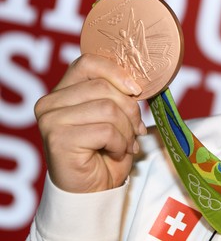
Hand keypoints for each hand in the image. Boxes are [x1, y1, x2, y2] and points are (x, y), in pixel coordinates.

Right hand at [34, 53, 146, 192]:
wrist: (94, 190)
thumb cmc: (105, 151)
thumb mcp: (115, 115)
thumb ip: (119, 94)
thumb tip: (137, 84)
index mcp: (63, 90)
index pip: (89, 62)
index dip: (117, 73)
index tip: (136, 90)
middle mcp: (50, 102)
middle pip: (103, 87)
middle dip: (129, 110)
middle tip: (135, 130)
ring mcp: (51, 120)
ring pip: (108, 108)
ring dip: (126, 130)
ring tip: (125, 144)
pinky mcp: (58, 139)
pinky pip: (105, 130)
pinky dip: (120, 143)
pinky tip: (116, 153)